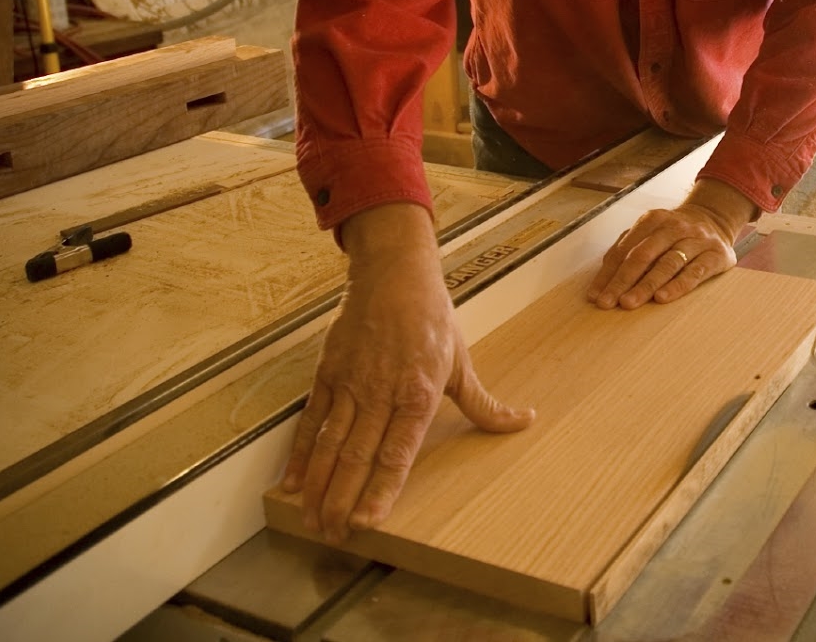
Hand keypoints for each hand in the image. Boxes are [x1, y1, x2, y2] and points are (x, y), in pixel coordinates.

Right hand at [281, 203, 532, 541]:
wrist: (394, 276)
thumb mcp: (462, 364)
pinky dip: (299, 453)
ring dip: (317, 486)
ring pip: (329, 444)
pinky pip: (310, 420)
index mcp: (417, 395)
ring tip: (310, 521)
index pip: (396, 453)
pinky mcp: (327, 373)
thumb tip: (524, 421)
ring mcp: (350, 384)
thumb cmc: (432, 321)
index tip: (367, 522)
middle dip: (341, 501)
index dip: (380, 490)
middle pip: (356, 457)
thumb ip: (484, 404)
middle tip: (332, 537)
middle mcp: (380, 394)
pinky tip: (291, 483)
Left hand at [586, 179, 756, 309]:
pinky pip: (695, 272)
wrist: (716, 220)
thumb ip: (628, 249)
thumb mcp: (652, 233)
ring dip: (646, 285)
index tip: (596, 296)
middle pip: (644, 255)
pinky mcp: (715, 255)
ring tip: (630, 302)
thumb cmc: (675, 234)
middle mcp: (674, 227)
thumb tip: (602, 281)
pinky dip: (677, 286)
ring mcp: (697, 240)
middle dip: (623, 281)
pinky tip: (662, 298)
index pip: (625, 249)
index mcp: (653, 220)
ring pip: (668, 263)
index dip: (608, 273)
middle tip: (608, 302)